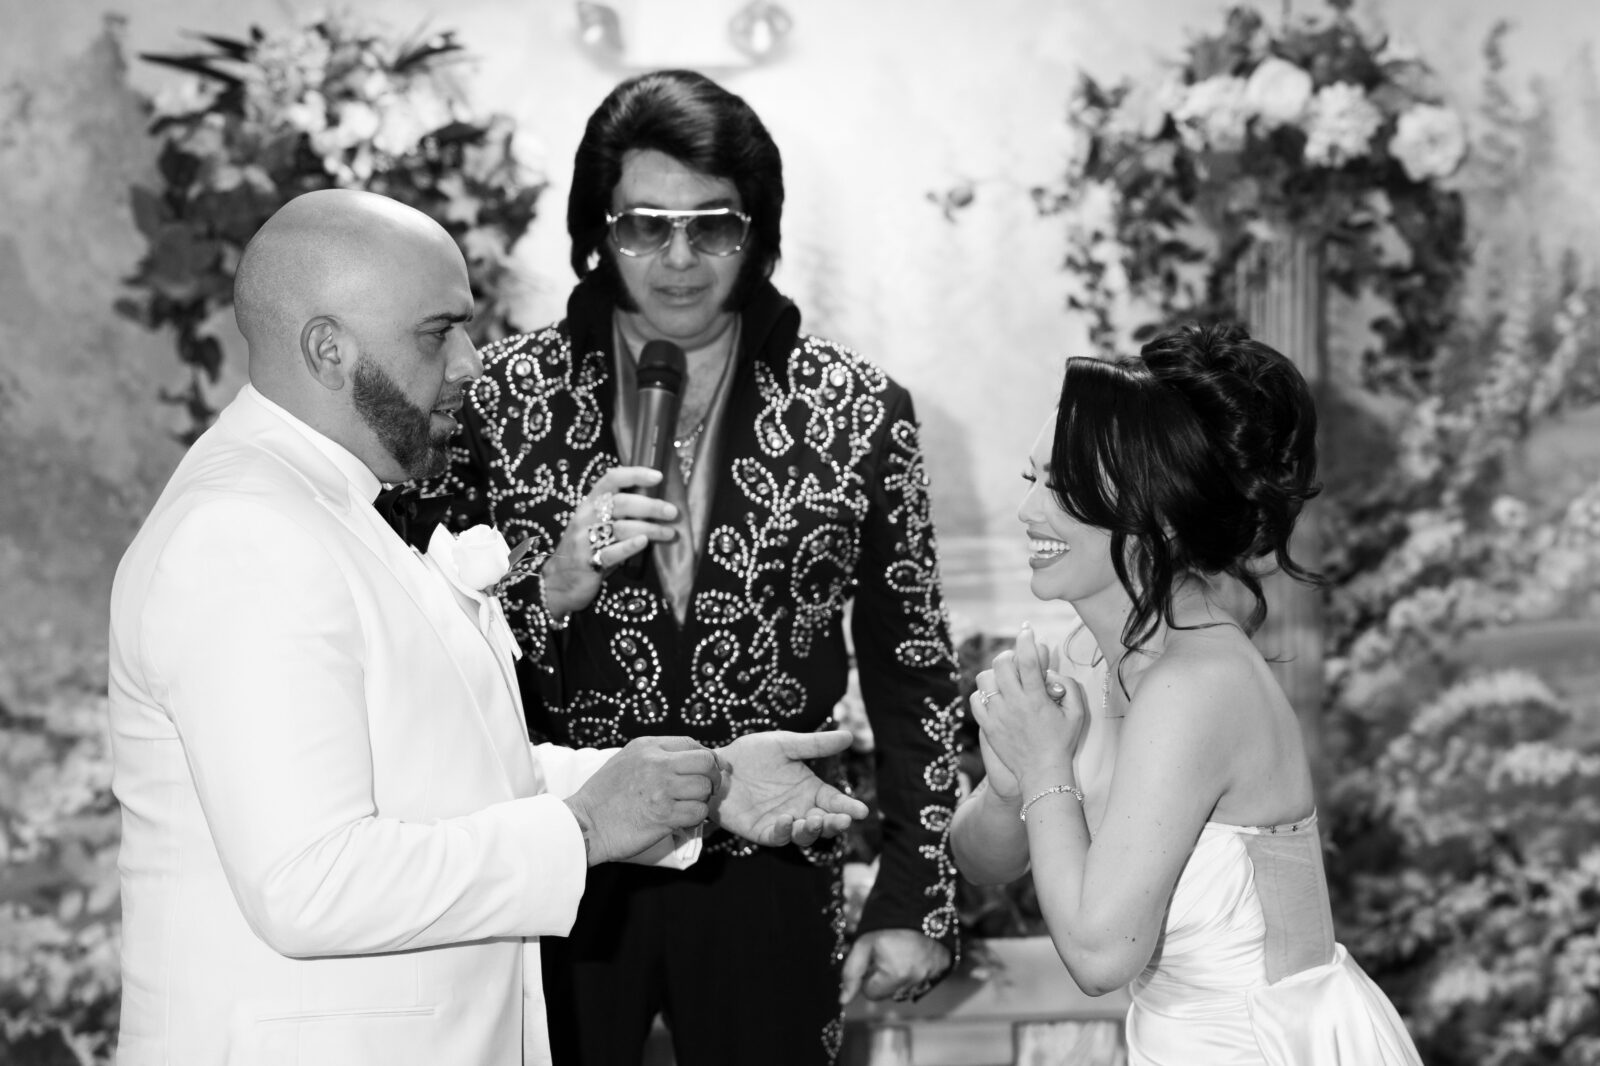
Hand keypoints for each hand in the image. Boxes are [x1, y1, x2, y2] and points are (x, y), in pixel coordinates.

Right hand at [542, 467, 679, 618]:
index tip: (658, 476)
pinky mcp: (588, 562)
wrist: (557, 583)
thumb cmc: (584, 550)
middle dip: (651, 506)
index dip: (635, 474)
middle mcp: (585, 517)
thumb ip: (618, 514)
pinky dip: (629, 547)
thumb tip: (656, 504)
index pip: (611, 480)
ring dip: (650, 529)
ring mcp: (584, 540)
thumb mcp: (596, 526)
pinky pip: (611, 552)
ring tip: (670, 533)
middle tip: (673, 512)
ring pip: (621, 528)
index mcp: (589, 504)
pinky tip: (644, 543)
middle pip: (621, 503)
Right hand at [564, 737, 716, 865]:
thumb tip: (688, 759)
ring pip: (705, 789)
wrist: (585, 824)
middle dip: (713, 776)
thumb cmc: (603, 795)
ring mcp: (661, 790)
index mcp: (648, 747)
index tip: (710, 769)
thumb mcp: (625, 759)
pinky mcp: (664, 816)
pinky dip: (695, 818)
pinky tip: (683, 820)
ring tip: (690, 806)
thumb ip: (655, 755)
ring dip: (702, 800)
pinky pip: (698, 813)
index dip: (707, 757)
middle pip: (705, 763)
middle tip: (709, 789)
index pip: (692, 743)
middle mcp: (657, 764)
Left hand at [711, 730, 868, 846]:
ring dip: (812, 830)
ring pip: (803, 835)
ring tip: (815, 819)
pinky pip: (777, 837)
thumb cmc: (752, 754)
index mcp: (810, 790)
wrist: (718, 766)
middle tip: (843, 819)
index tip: (862, 811)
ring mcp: (781, 822)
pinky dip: (784, 831)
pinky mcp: (761, 831)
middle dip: (835, 823)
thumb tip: (850, 736)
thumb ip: (815, 744)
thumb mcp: (785, 744)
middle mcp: (799, 809)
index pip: (834, 801)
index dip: (848, 807)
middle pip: (824, 823)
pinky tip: (787, 819)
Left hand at [839, 930, 951, 1004]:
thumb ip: (851, 973)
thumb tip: (844, 1000)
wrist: (918, 904)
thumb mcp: (863, 944)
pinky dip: (917, 970)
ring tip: (901, 952)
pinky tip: (914, 954)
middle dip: (884, 978)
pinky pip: (923, 980)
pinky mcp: (942, 969)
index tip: (873, 959)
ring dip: (901, 976)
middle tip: (887, 954)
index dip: (868, 976)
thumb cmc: (888, 924)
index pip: (871, 994)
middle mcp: (915, 980)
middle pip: (889, 993)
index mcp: (895, 975)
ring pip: (906, 988)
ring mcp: (931, 976)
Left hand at [971, 624, 1086, 792]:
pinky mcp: (987, 726)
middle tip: (1017, 661)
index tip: (1027, 629)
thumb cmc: (1062, 742)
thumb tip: (1050, 670)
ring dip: (995, 674)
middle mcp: (1015, 705)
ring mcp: (998, 716)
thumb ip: (1069, 686)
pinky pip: (976, 700)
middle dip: (1009, 655)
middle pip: (1001, 664)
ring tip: (1005, 681)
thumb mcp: (1077, 713)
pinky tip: (995, 697)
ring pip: (984, 679)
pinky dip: (983, 694)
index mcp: (1037, 700)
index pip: (1029, 661)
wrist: (1042, 773)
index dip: (1027, 640)